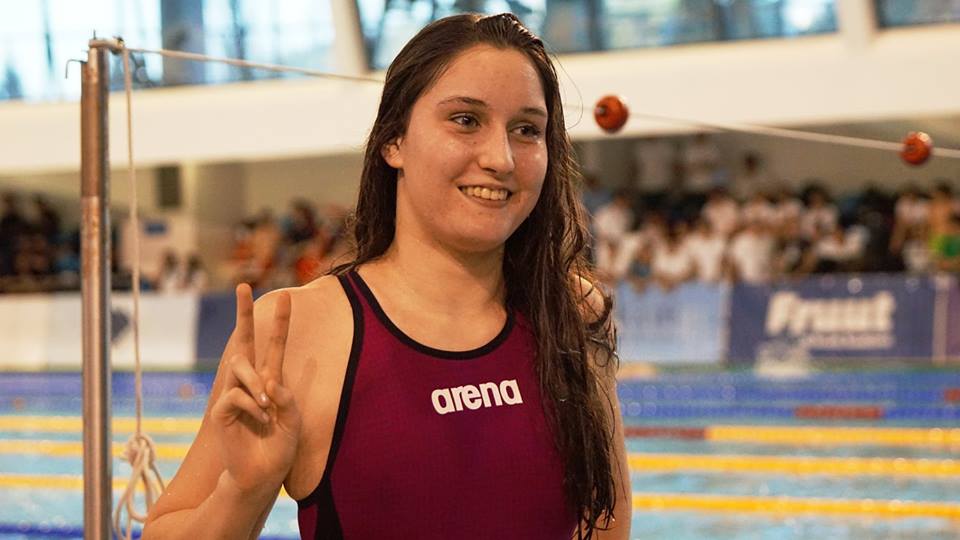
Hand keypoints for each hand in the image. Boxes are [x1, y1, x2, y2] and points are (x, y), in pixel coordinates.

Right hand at [210, 284, 300, 494]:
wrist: (261, 474)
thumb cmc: (279, 448)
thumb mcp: (293, 421)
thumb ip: (286, 399)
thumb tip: (269, 383)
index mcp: (271, 380)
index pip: (274, 346)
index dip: (280, 322)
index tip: (284, 297)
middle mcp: (251, 383)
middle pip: (243, 341)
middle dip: (242, 313)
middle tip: (241, 286)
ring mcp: (234, 394)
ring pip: (241, 368)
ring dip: (256, 384)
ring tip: (267, 408)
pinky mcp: (222, 410)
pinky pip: (235, 395)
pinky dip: (251, 404)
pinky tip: (259, 417)